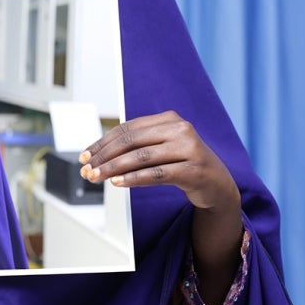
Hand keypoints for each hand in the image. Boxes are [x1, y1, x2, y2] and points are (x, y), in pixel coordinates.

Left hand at [78, 110, 237, 210]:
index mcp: (169, 119)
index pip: (127, 128)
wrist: (218, 185)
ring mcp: (189, 149)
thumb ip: (137, 146)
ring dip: (114, 168)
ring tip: (97, 177)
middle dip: (104, 156)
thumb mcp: (161, 149)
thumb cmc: (183, 164)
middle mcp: (180, 129)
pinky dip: (134, 178)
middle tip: (87, 169)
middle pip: (132, 141)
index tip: (85, 155)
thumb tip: (98, 155)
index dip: (103, 142)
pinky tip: (118, 183)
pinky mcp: (193, 170)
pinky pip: (156, 173)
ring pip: (141, 157)